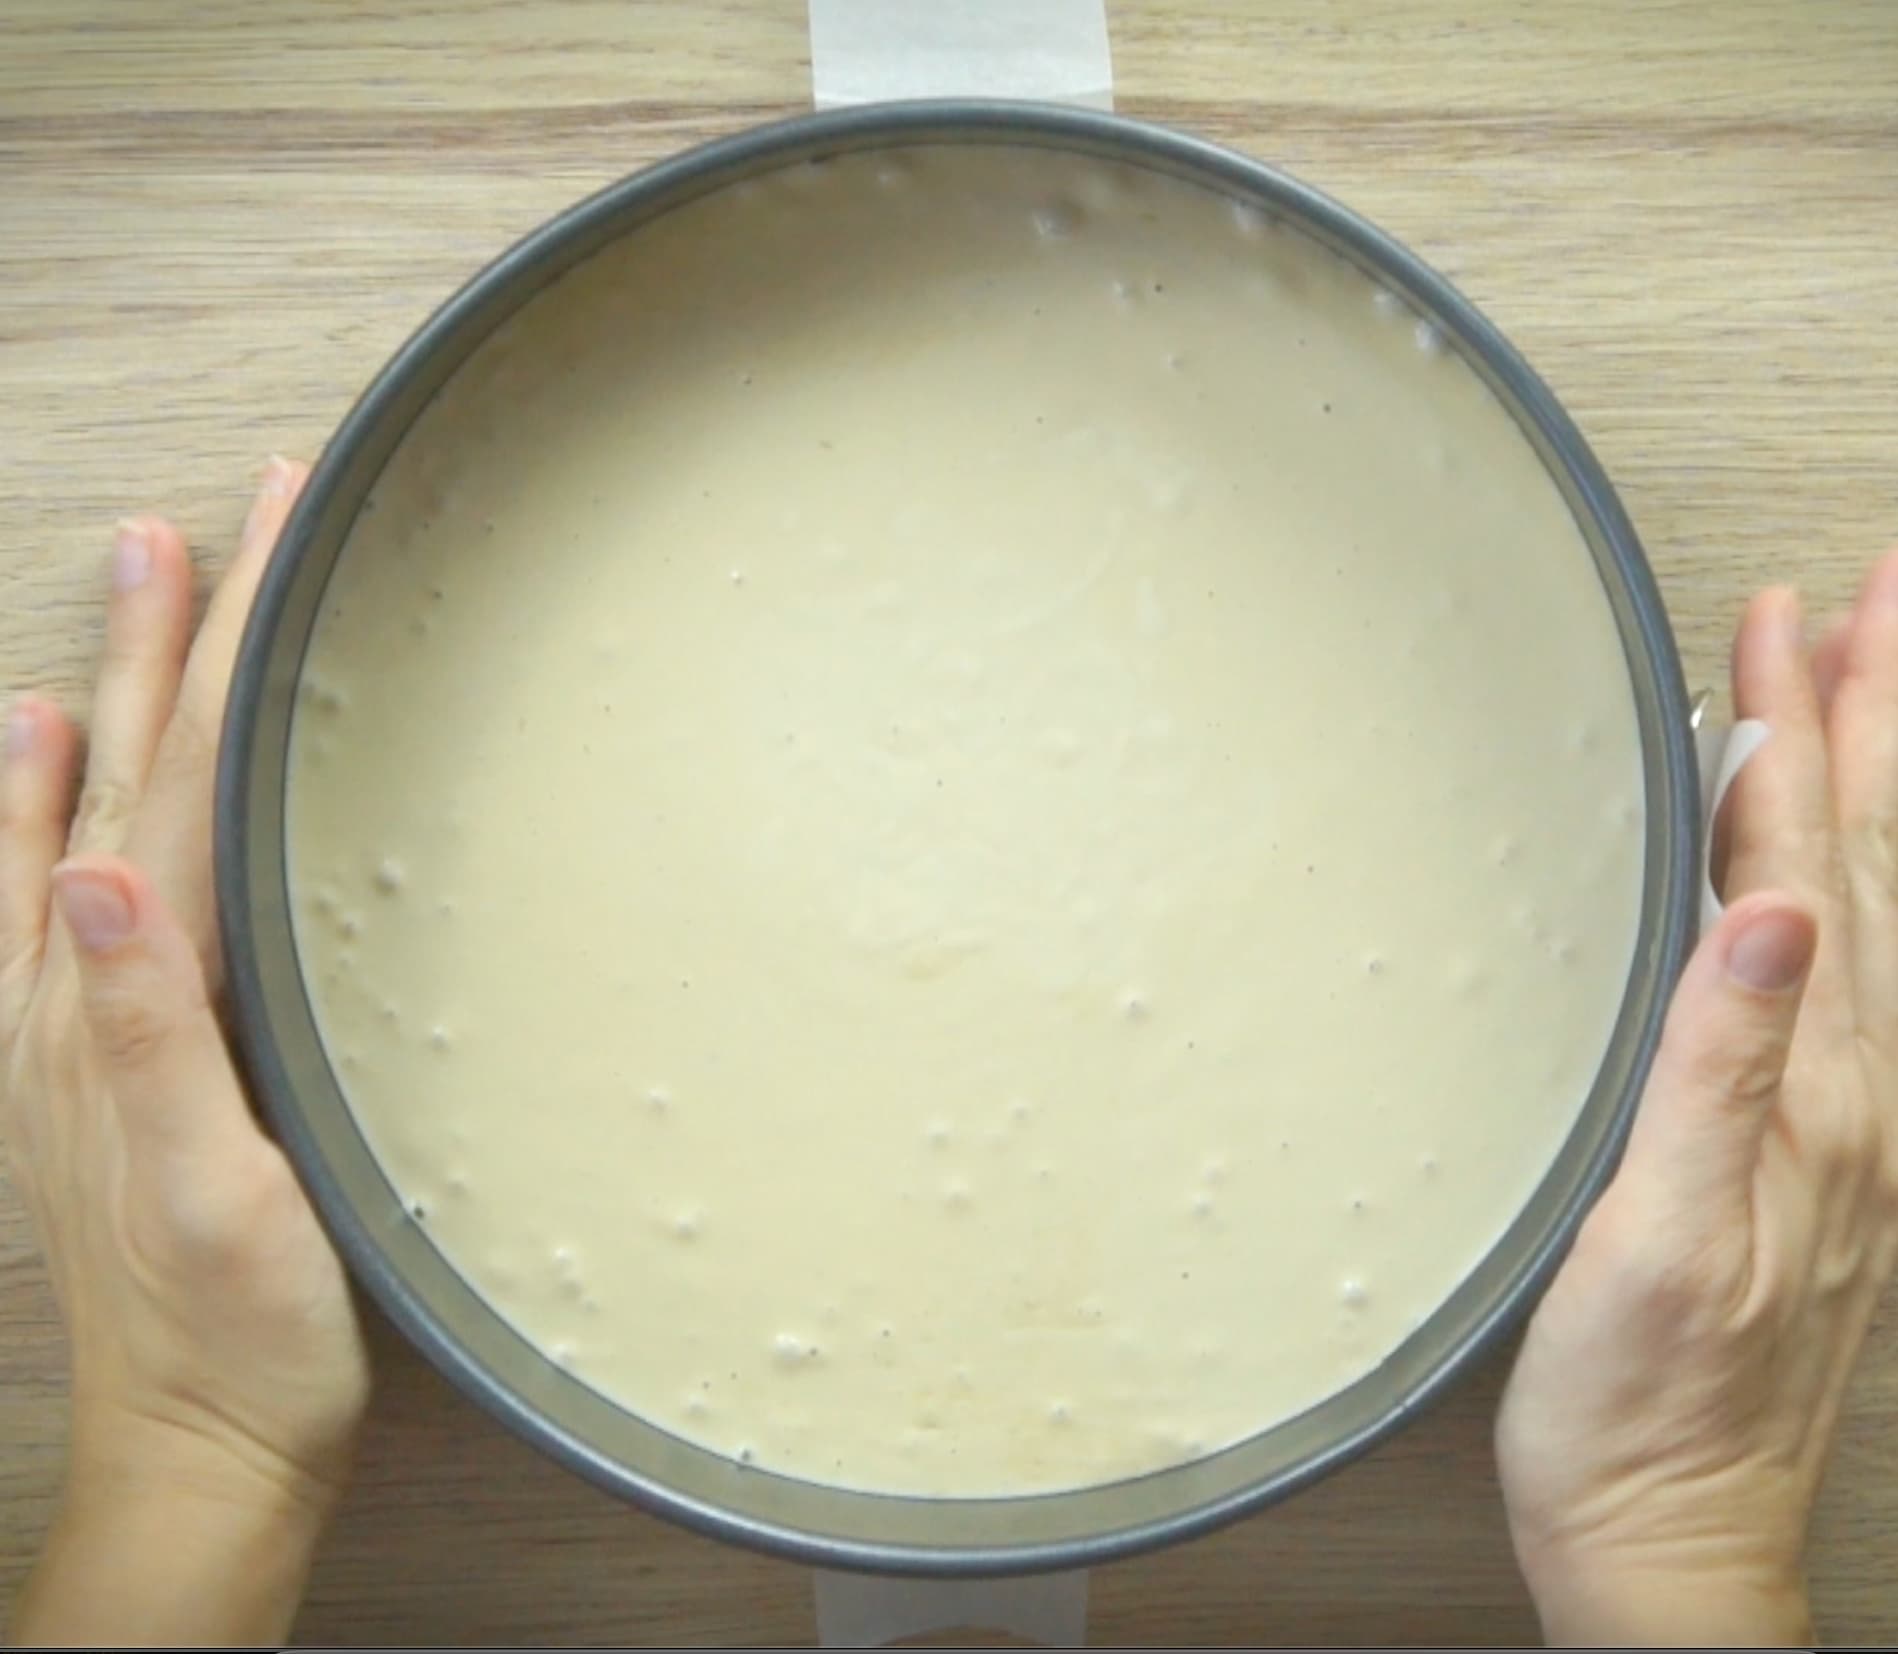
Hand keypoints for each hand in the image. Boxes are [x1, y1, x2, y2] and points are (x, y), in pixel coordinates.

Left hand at [2, 460, 369, 1644]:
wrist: (200, 1448)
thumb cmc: (232, 1332)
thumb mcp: (202, 1196)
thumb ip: (135, 1033)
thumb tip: (91, 868)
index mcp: (117, 1002)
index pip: (171, 784)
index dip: (221, 655)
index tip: (263, 537)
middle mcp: (79, 995)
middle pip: (123, 776)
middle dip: (162, 642)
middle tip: (192, 529)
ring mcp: (79, 1026)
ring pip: (90, 819)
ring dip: (108, 701)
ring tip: (125, 601)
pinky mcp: (100, 1062)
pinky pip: (63, 901)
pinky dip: (53, 817)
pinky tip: (64, 783)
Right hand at [1495, 554, 1897, 1645]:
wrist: (1666, 1531)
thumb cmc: (1646, 1404)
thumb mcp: (1667, 1241)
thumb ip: (1726, 1072)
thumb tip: (1777, 918)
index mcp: (1818, 1097)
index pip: (1812, 869)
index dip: (1800, 737)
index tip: (1791, 624)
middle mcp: (1854, 1097)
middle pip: (1875, 866)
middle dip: (1875, 718)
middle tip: (1880, 599)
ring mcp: (1846, 1125)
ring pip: (1876, 911)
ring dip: (1872, 785)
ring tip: (1867, 690)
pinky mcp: (1815, 1154)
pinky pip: (1851, 977)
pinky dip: (1842, 886)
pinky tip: (1819, 870)